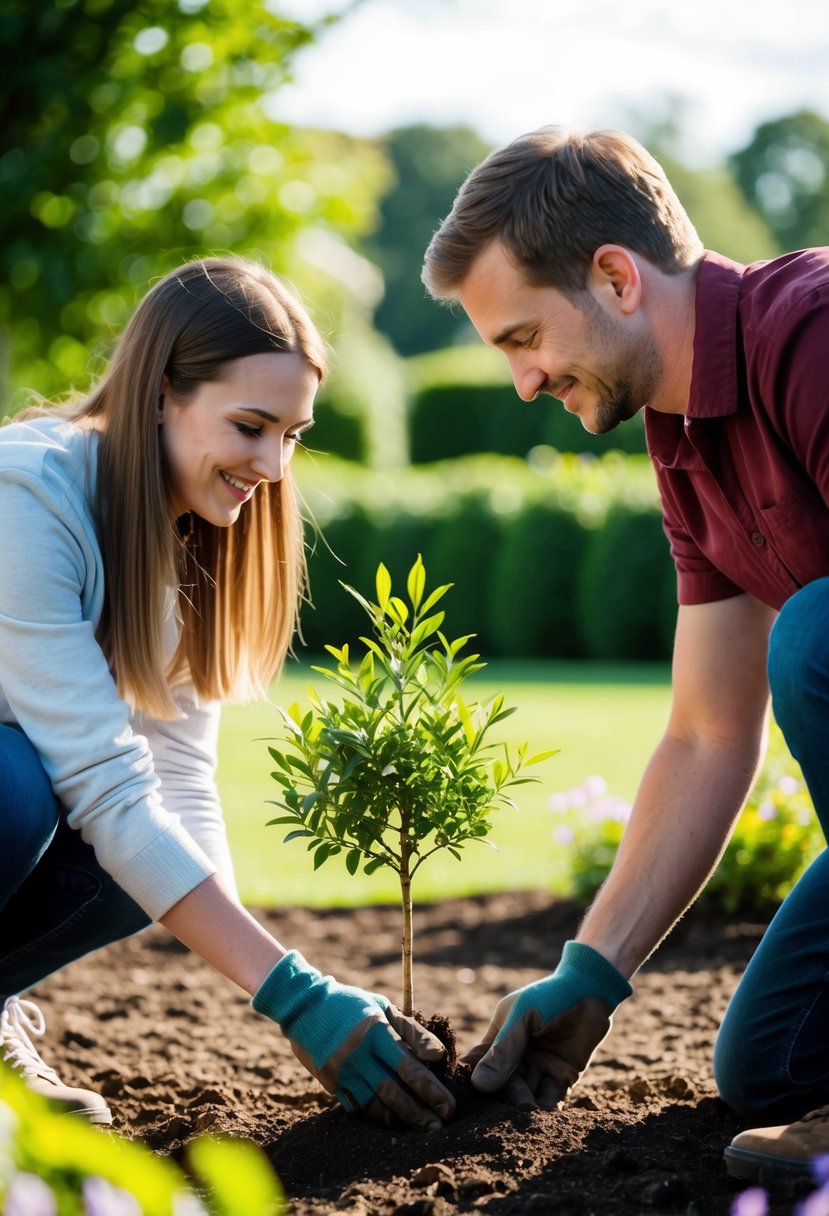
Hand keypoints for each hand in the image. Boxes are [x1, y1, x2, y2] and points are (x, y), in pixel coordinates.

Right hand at [252, 950, 455, 1129]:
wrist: (304, 1006)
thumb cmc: (352, 1005)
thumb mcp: (383, 1008)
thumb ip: (412, 1032)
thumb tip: (438, 1056)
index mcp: (374, 1031)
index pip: (407, 1065)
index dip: (430, 1088)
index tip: (448, 1105)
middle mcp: (358, 1055)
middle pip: (394, 1090)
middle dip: (421, 1111)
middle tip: (442, 1126)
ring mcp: (342, 1072)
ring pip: (376, 1104)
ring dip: (402, 1119)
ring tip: (424, 1128)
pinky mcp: (330, 1084)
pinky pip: (358, 1106)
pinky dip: (378, 1116)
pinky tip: (396, 1124)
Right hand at [465, 940, 632, 1109]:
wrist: (591, 992)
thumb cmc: (550, 997)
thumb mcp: (522, 1019)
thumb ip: (503, 1051)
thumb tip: (478, 1085)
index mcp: (499, 1037)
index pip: (480, 1063)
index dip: (474, 1082)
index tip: (465, 1103)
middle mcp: (517, 1055)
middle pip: (504, 1083)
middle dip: (503, 1098)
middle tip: (500, 1118)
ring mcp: (539, 1067)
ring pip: (527, 1093)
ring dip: (524, 1107)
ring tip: (525, 1117)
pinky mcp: (562, 1077)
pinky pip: (551, 1097)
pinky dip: (546, 1109)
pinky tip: (544, 1119)